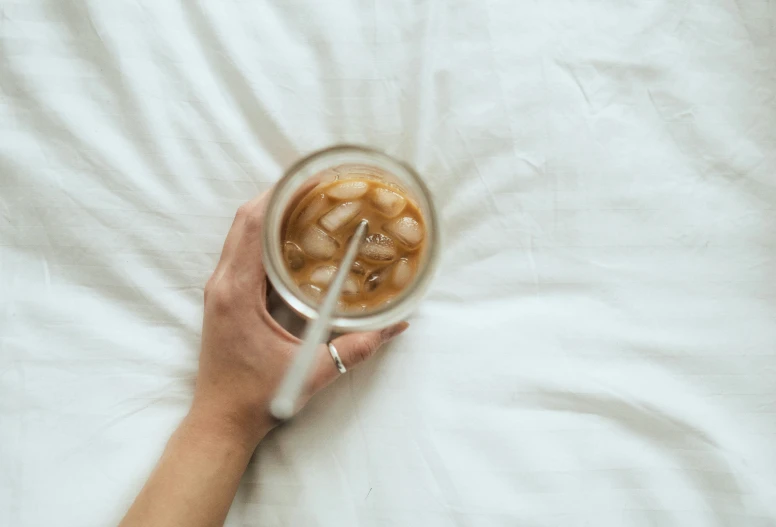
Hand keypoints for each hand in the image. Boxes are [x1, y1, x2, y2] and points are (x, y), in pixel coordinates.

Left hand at [191, 191, 407, 448]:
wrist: (221, 420)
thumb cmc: (258, 398)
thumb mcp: (313, 372)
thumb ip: (358, 347)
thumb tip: (397, 324)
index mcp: (237, 293)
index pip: (253, 226)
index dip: (279, 196)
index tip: (310, 179)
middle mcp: (223, 283)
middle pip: (246, 220)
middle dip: (280, 195)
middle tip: (319, 185)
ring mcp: (220, 288)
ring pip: (242, 232)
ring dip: (272, 212)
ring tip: (310, 201)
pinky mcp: (225, 295)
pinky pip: (243, 250)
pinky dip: (266, 234)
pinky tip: (294, 236)